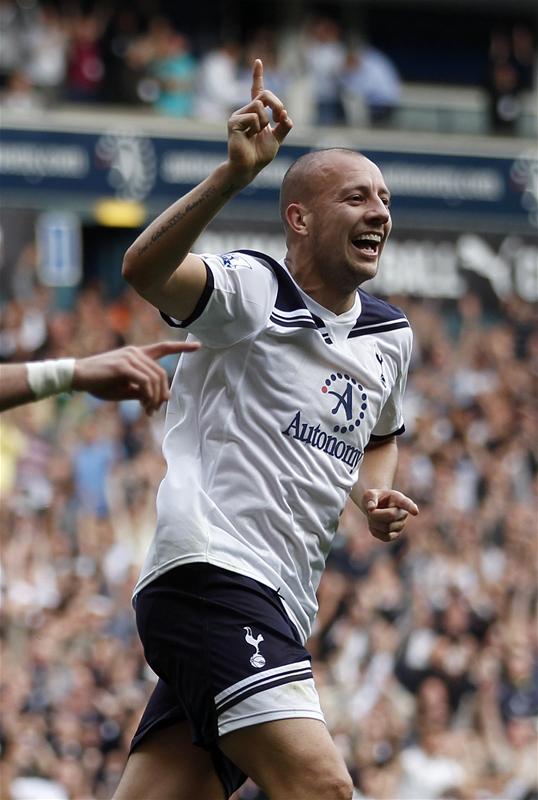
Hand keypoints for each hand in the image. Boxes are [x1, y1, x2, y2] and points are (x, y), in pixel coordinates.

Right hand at [72, 340, 200, 413]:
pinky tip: (144, 405)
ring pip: (155, 379)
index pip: (163, 347)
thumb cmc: (99, 383)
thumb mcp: (125, 389)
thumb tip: (164, 397)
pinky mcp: (123, 365)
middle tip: (154, 410)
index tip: (199, 346)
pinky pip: (145, 382)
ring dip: (155, 398)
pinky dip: (148, 396)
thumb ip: (143, 390)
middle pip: (162, 373)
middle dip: (162, 393)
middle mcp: (135, 352)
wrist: (77, 377)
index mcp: (137, 354)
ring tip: (148, 411)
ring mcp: (130, 357)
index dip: (181, 348)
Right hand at [227, 59, 292, 178]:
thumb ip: (284, 126)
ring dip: (265, 121)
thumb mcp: (277, 139)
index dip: (257, 76)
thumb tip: (285, 114)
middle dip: (277, 104)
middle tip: (279, 118)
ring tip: (258, 133)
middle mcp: (246, 111)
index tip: (258, 61)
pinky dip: (256, 127)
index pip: (257, 91)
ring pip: (259, 106)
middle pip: (264, 95)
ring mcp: (239, 116)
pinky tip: (249, 136)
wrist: (248, 168)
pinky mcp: (233, 122)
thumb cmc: (260, 155)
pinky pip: (253, 117)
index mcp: (256, 113)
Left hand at [362, 488, 418, 541]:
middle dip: (376, 514)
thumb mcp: (370, 494)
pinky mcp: (395, 535)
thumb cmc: (374, 499)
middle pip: (391, 515)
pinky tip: (375, 524)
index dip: (410, 507)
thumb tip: (371, 508)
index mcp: (398, 498)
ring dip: (373, 522)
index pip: (406, 503)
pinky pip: (384, 536)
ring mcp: (401, 525)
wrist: (375, 508)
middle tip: (370, 509)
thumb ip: (370, 498)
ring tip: (373, 515)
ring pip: (386, 528)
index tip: (415, 511)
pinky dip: (374, 530)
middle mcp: (403, 512)